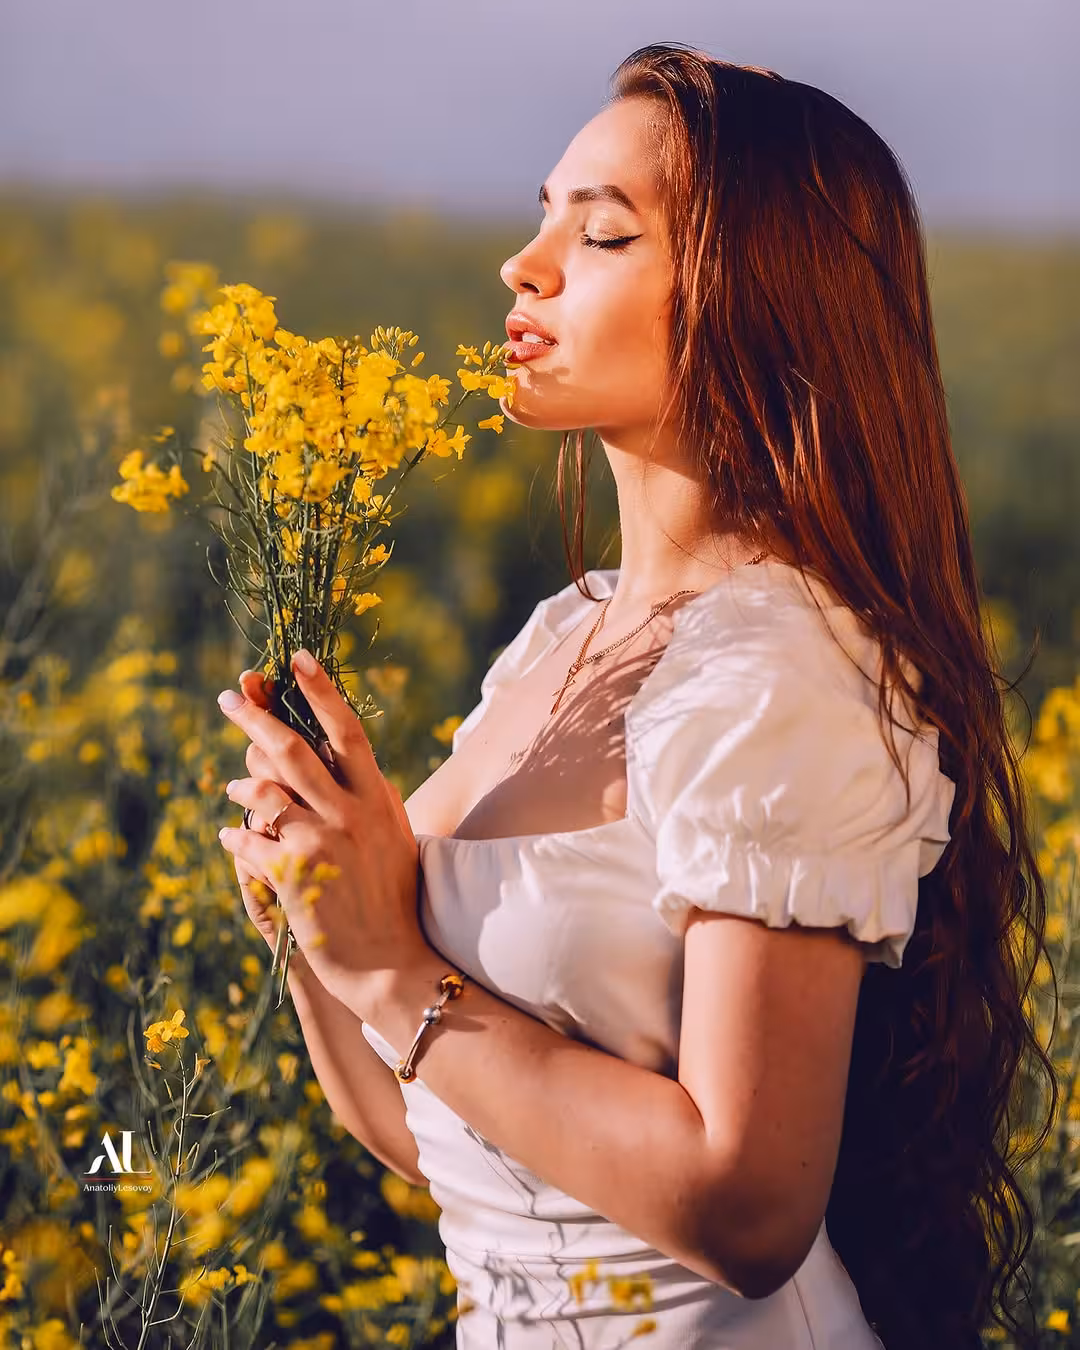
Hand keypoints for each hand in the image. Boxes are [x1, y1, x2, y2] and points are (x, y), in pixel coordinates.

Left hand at [216, 652, 428, 1009]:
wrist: (392, 962)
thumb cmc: (393, 898)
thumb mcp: (392, 835)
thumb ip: (367, 795)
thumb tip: (335, 757)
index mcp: (377, 796)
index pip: (346, 729)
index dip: (319, 690)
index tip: (296, 658)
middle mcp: (351, 811)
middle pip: (293, 748)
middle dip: (256, 718)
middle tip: (230, 696)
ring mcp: (322, 841)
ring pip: (263, 792)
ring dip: (240, 787)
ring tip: (231, 790)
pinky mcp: (294, 875)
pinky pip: (248, 841)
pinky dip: (234, 837)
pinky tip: (229, 837)